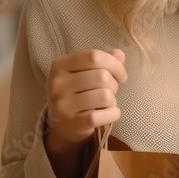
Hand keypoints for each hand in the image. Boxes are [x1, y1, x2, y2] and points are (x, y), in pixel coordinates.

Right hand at [44, 48, 126, 177]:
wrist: (62, 123)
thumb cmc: (78, 91)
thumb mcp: (84, 71)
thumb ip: (102, 60)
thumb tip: (119, 55)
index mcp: (60, 64)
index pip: (94, 56)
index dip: (114, 64)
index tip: (121, 74)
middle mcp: (58, 83)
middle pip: (102, 76)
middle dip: (114, 84)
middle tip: (110, 90)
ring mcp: (63, 104)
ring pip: (105, 96)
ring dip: (113, 99)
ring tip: (106, 102)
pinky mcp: (72, 122)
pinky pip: (102, 115)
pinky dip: (113, 113)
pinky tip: (110, 113)